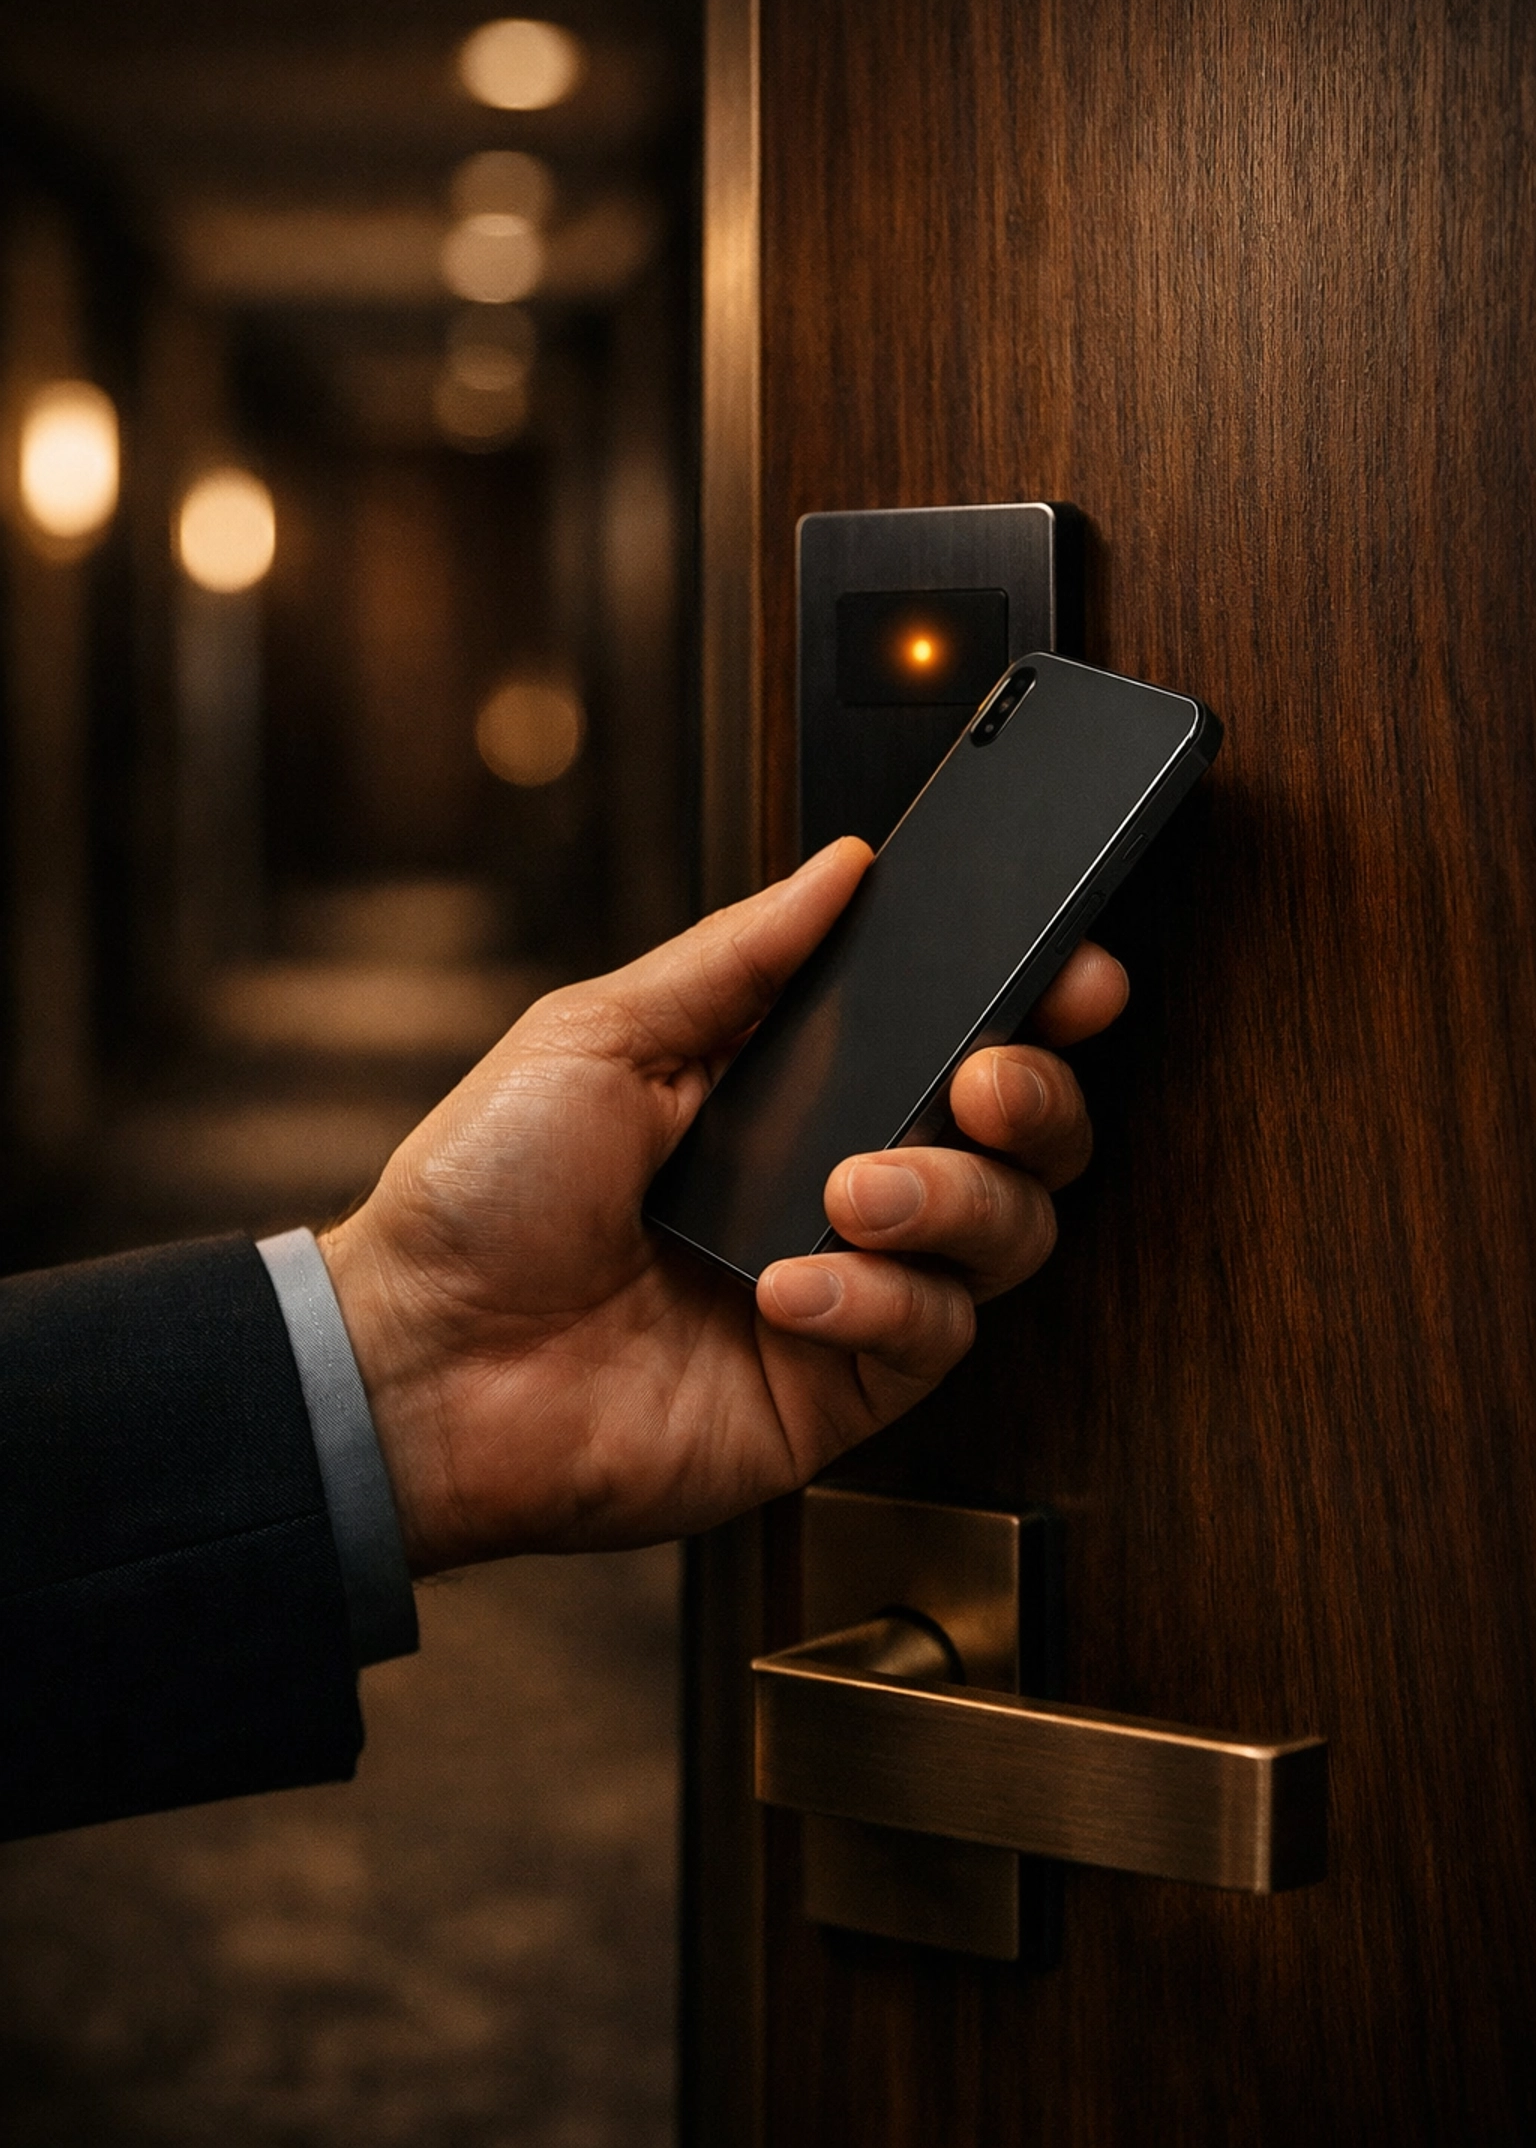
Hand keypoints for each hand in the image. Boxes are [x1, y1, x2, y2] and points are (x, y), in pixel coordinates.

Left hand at [320, 838, 1127, 1572]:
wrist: (417, 1360)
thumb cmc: (481, 1193)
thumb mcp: (599, 1034)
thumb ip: (736, 957)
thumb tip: (841, 869)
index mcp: (790, 1088)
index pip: (953, 1032)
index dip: (1033, 1002)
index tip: (1070, 973)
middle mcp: (838, 1181)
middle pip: (1019, 1135)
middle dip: (1033, 1094)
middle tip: (981, 1081)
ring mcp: (850, 1287)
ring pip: (1009, 1232)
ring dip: (954, 1196)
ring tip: (853, 1188)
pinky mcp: (840, 1388)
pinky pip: (935, 1336)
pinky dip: (880, 1299)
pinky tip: (789, 1288)